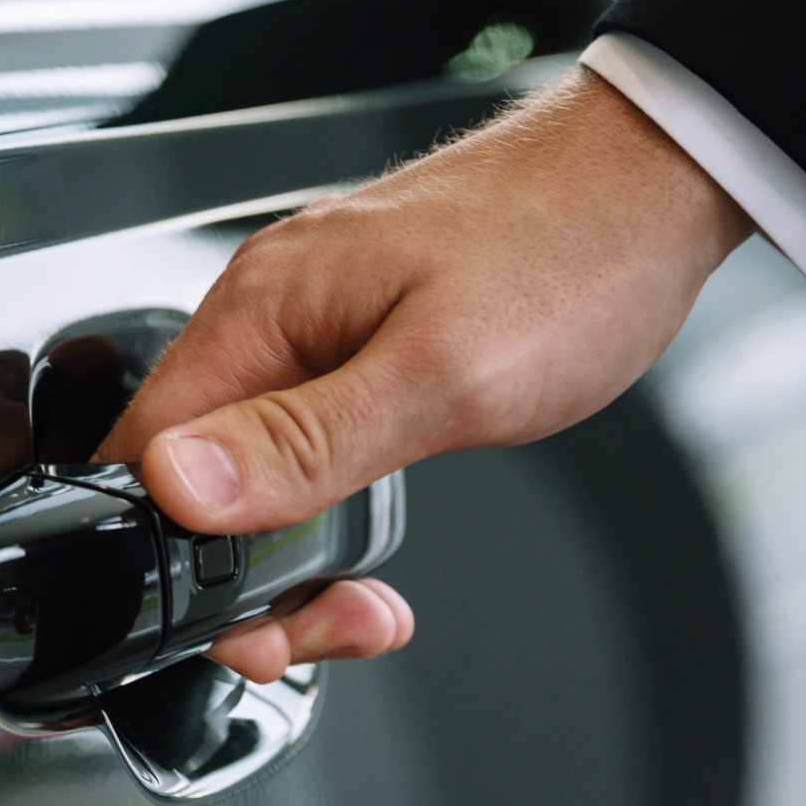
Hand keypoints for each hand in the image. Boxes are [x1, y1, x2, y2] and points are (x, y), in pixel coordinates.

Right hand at [96, 69, 750, 680]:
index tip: (245, 623)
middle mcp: (271, 313)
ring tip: (362, 607)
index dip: (171, 561)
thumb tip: (177, 484)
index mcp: (261, 311)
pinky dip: (328, 513)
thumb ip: (305, 441)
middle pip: (190, 479)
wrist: (661, 175)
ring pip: (248, 473)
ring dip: (289, 559)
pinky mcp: (361, 339)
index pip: (144, 456)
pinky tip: (372, 554)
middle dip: (240, 579)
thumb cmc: (573, 251)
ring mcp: (315, 325)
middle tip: (319, 630)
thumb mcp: (443, 374)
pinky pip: (303, 445)